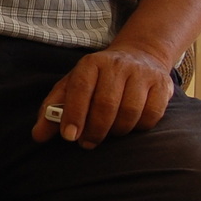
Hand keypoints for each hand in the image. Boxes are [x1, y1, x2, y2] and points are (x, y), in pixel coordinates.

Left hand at [32, 46, 173, 148]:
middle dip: (95, 129)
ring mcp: (142, 74)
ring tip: (108, 134)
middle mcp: (116, 65)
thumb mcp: (72, 86)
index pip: (80, 88)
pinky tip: (130, 127)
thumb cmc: (99, 78)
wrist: (139, 56)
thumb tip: (37, 136)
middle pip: (106, 104)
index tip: (69, 136)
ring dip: (117, 131)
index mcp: (90, 63)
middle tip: (87, 143)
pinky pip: (152, 115)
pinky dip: (140, 127)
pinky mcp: (163, 85)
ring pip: (130, 112)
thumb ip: (53, 109)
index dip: (74, 114)